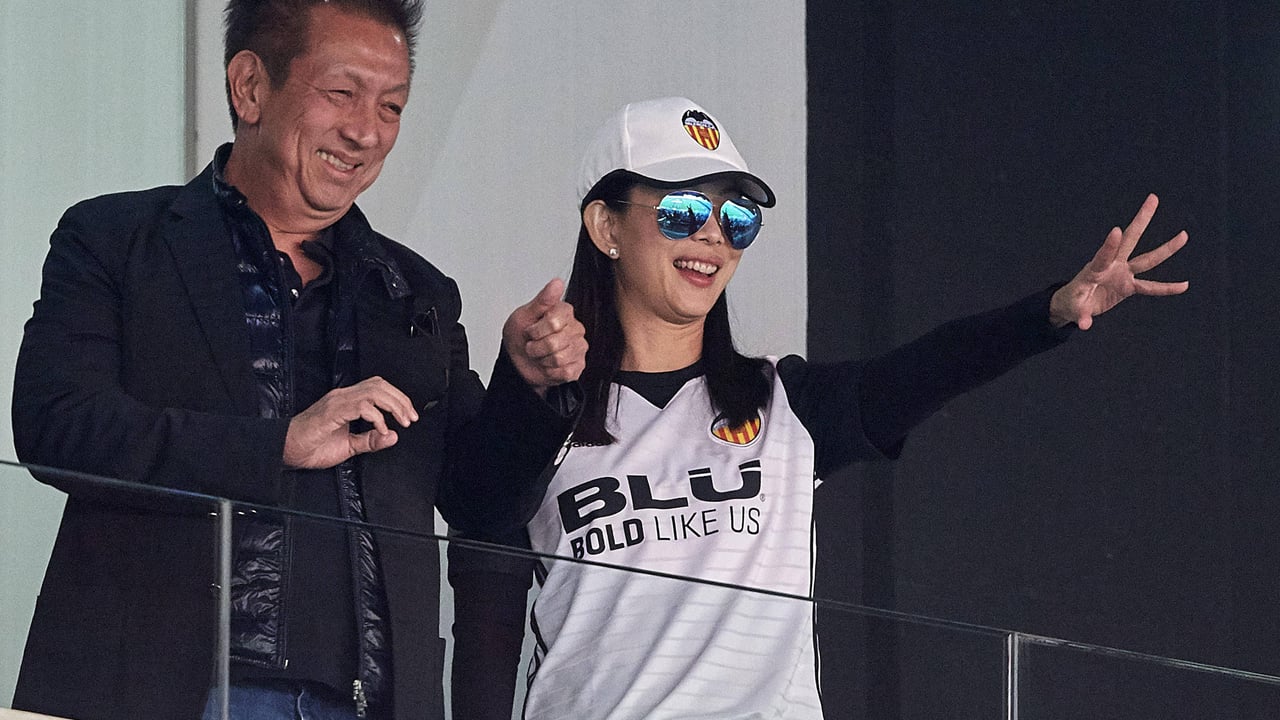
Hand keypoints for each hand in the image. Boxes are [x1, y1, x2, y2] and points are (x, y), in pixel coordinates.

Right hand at [283, 376, 417, 468]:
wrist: (286, 450)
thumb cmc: (311, 446)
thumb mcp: (349, 446)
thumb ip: (370, 441)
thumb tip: (393, 436)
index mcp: (347, 401)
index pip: (379, 388)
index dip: (398, 398)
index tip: (409, 415)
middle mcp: (343, 396)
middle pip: (380, 386)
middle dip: (401, 400)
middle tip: (410, 418)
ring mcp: (337, 402)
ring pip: (374, 391)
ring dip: (393, 405)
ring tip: (401, 421)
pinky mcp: (331, 411)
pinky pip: (360, 406)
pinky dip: (376, 417)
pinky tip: (381, 428)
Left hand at [502, 278, 587, 394]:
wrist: (517, 360)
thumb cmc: (520, 336)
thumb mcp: (524, 315)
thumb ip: (543, 300)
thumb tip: (557, 282)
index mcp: (564, 312)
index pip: (553, 322)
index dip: (535, 331)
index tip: (530, 330)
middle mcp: (576, 328)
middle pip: (555, 342)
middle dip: (536, 347)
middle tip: (532, 345)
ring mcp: (579, 348)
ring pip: (559, 358)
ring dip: (542, 360)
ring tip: (540, 355)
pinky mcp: (579, 366)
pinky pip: (565, 372)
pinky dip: (550, 372)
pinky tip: (548, 365)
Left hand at [1050, 193, 1188, 329]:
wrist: (1074, 304)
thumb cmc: (1070, 303)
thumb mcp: (1073, 310)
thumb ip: (1081, 316)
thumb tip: (1084, 325)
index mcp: (1094, 270)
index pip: (1103, 256)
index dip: (1109, 245)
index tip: (1117, 230)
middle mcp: (1111, 266)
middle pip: (1129, 240)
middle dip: (1141, 220)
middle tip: (1153, 198)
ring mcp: (1122, 273)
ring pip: (1147, 259)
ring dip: (1166, 248)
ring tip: (1184, 235)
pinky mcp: (1129, 285)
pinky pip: (1151, 286)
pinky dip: (1166, 288)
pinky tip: (1184, 285)